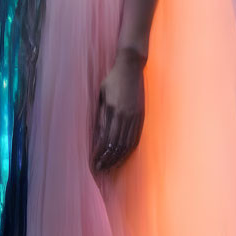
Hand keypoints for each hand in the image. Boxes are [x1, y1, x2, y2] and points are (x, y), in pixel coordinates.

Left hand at [92, 51, 144, 172]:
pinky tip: (123, 156)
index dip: (100, 152)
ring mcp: (135, 116)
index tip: (94, 161)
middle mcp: (125, 115)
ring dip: (118, 157)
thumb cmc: (112, 79)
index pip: (105, 138)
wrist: (131, 67)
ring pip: (126, 143)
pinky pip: (135, 137)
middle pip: (116, 144)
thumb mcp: (102, 95)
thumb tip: (98, 135)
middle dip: (108, 159)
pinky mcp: (141, 115)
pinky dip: (128, 149)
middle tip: (101, 168)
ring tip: (110, 166)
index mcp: (112, 109)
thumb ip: (101, 115)